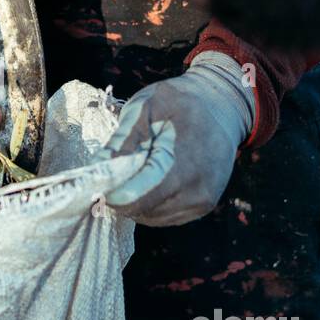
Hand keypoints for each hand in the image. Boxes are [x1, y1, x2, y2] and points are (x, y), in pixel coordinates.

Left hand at [96, 52, 253, 226]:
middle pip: (141, 211)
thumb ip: (121, 141)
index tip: (96, 180)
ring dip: (135, 200)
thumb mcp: (146, 107)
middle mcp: (197, 192)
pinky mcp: (202, 207)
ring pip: (150, 217)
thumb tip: (96, 171)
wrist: (223, 107)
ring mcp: (202, 202)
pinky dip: (150, 203)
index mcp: (183, 166)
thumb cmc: (181, 102)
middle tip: (115, 170)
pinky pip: (164, 216)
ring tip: (137, 170)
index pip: (136, 199)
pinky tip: (150, 179)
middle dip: (121, 195)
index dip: (111, 193)